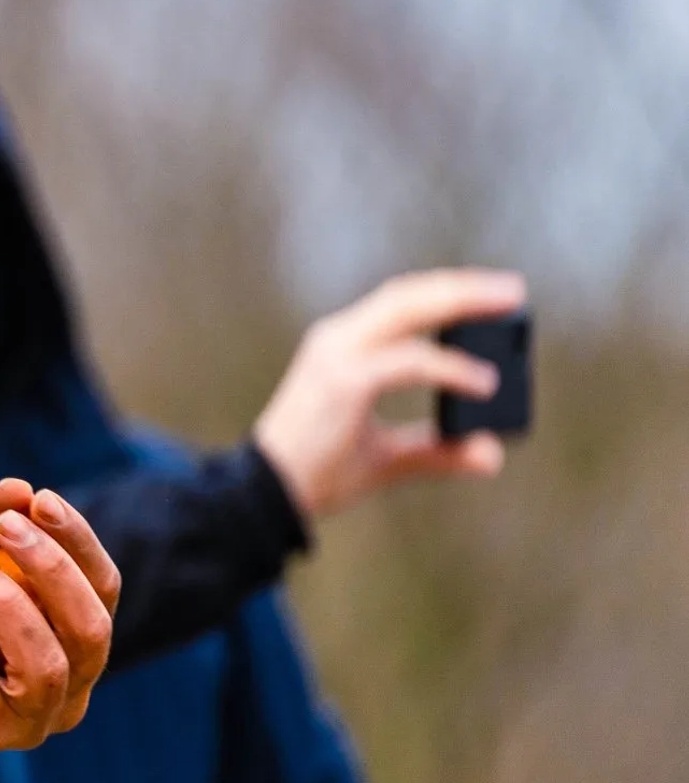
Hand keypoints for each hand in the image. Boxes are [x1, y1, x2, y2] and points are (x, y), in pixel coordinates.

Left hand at [0, 482, 118, 756]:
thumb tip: (21, 489)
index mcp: (73, 640)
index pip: (102, 591)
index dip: (79, 543)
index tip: (40, 500)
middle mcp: (68, 690)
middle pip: (90, 631)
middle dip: (52, 569)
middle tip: (6, 526)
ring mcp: (27, 722)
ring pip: (45, 666)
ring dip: (3, 601)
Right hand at [252, 268, 526, 520]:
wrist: (269, 496)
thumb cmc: (319, 473)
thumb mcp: (387, 458)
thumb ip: (436, 451)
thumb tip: (493, 455)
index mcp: (341, 347)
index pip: (397, 304)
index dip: (444, 294)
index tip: (491, 297)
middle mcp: (336, 339)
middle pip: (405, 294)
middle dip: (462, 287)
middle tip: (513, 289)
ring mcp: (336, 356)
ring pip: (405, 308)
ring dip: (459, 300)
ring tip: (506, 303)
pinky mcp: (344, 382)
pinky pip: (409, 362)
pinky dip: (450, 367)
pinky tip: (485, 382)